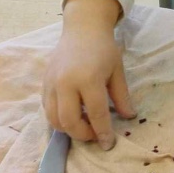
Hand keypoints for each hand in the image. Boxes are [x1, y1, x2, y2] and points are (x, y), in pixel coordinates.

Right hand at [42, 0, 135, 149]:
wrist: (82, 28)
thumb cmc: (103, 48)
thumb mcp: (117, 71)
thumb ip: (121, 96)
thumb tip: (129, 117)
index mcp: (88, 79)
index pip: (95, 114)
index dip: (103, 132)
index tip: (108, 144)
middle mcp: (66, 83)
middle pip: (69, 122)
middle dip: (83, 135)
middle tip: (95, 134)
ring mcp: (51, 84)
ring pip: (54, 120)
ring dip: (69, 129)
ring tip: (84, 125)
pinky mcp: (44, 84)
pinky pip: (47, 110)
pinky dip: (59, 119)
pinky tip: (73, 115)